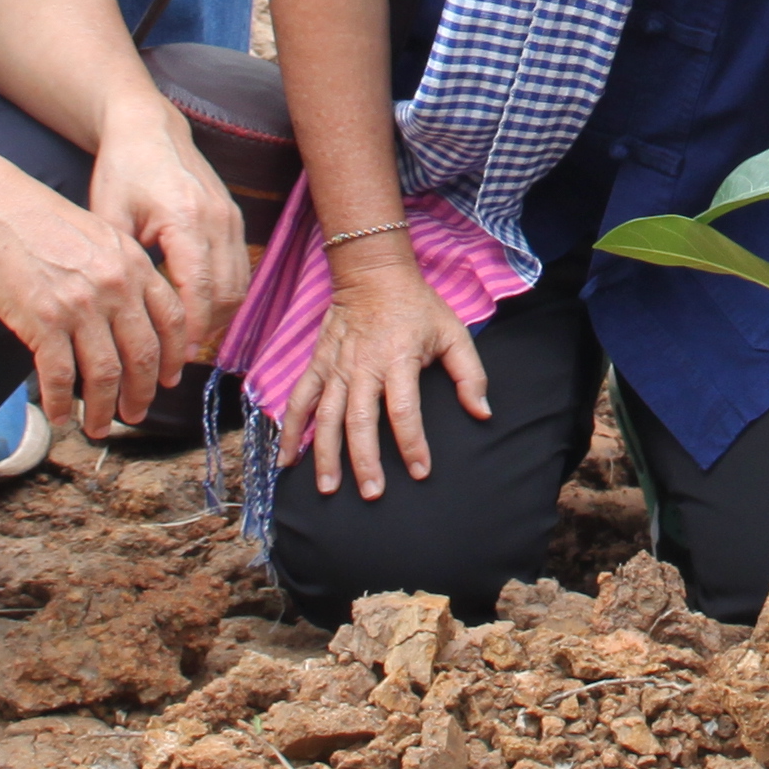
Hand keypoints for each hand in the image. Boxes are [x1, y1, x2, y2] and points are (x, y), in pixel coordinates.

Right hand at [0, 184, 194, 436]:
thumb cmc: (48, 223)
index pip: (172, 321)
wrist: (2, 211)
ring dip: (103, 408)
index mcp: (136, 267)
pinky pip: (59, 375)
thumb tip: (135, 315)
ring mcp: (82, 306)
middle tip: (135, 414)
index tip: (168, 380)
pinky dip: (61, 403)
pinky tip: (60, 417)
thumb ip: (126, 274)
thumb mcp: (104, 238)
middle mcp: (117, 289)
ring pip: (104, 373)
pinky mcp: (45, 321)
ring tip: (98, 427)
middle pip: (143, 355)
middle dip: (142, 393)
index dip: (174, 357)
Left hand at [85, 105, 250, 354]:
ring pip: (239, 285)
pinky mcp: (234, 218)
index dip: (187, 329)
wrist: (149, 129)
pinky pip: (239, 270)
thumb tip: (116, 319)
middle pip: (226, 293)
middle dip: (202, 332)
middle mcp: (218, 219)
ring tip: (184, 344)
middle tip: (173, 361)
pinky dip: (223, 297)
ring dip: (216, 318)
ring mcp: (231, 218)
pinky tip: (196, 313)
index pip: (198, 288)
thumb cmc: (122, 171)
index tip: (169, 360)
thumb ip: (121, 265)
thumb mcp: (109, 217)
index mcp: (185, 218)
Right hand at [295, 267, 485, 496]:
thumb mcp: (454, 332)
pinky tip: (287, 459)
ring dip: (325, 455)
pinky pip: (299, 401)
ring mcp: (335, 368)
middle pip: (360, 421)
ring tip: (328, 488)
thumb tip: (482, 413)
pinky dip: (290, 431)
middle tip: (373, 494)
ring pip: (326, 417)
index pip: (404, 410)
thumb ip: (470, 374)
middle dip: (364, 461)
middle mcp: (363, 367)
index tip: (420, 472)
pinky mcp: (317, 366)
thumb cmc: (417, 307)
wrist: (372, 274)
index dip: (413, 444)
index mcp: (398, 360)